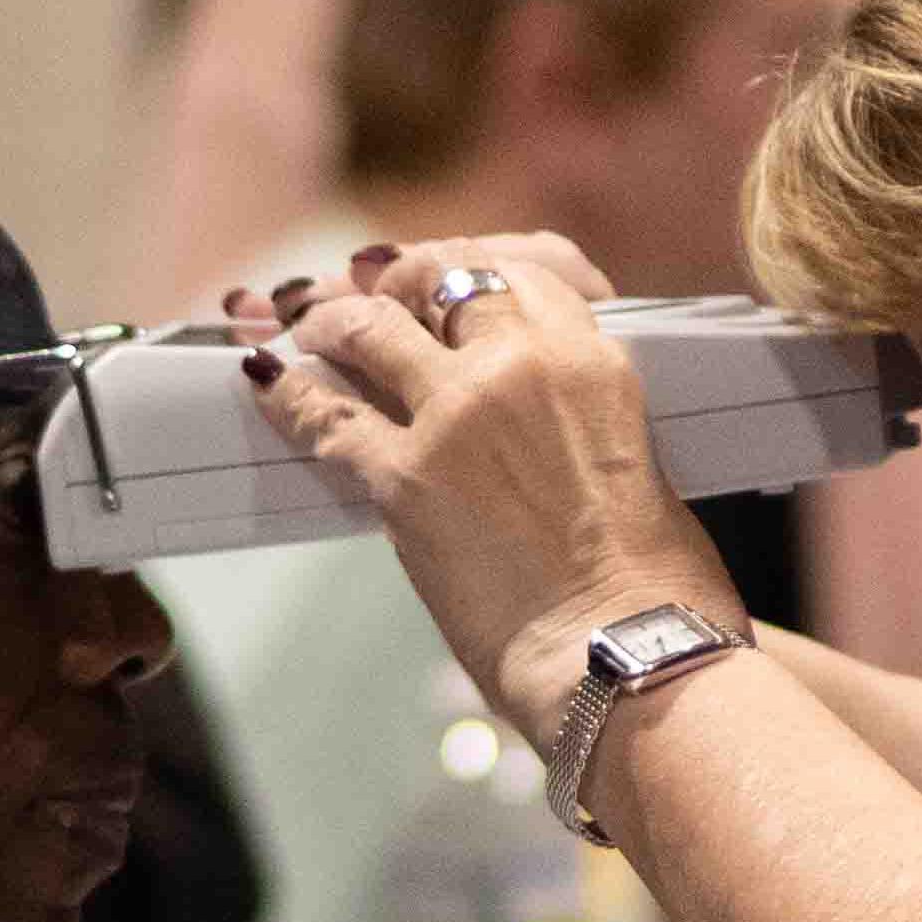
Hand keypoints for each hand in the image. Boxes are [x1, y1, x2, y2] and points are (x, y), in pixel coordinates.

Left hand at [237, 233, 724, 726]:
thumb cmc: (653, 586)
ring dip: (333, 323)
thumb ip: (577, 420)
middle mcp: (520, 366)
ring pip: (370, 328)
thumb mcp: (634, 461)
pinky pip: (326, 415)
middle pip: (437, 281)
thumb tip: (539, 428)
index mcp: (591, 359)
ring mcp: (455, 415)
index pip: (515, 272)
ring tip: (313, 329)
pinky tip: (268, 384)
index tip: (441, 286)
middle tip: (374, 296)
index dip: (466, 269)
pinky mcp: (403, 477)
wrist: (622, 652)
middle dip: (397, 283)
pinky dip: (291, 396)